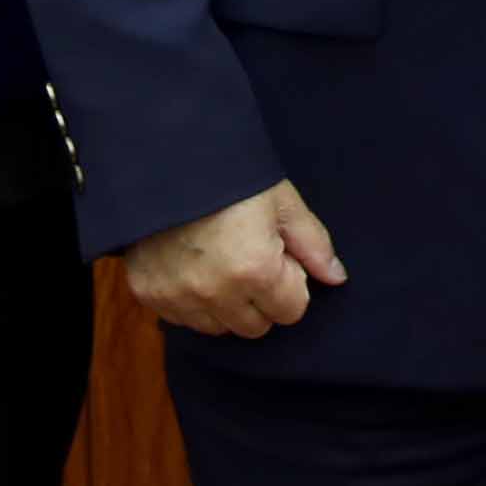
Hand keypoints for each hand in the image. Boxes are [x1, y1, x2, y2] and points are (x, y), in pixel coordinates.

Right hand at [127, 182, 343, 338]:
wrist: (164, 157)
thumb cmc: (230, 175)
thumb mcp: (281, 201)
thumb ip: (313, 244)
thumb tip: (336, 278)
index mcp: (255, 270)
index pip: (292, 311)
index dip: (290, 282)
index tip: (277, 254)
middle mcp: (216, 293)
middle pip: (256, 327)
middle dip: (262, 299)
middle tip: (250, 257)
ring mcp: (178, 297)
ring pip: (219, 328)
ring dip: (226, 305)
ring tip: (220, 260)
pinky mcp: (149, 294)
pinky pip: (182, 319)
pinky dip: (192, 301)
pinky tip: (192, 266)